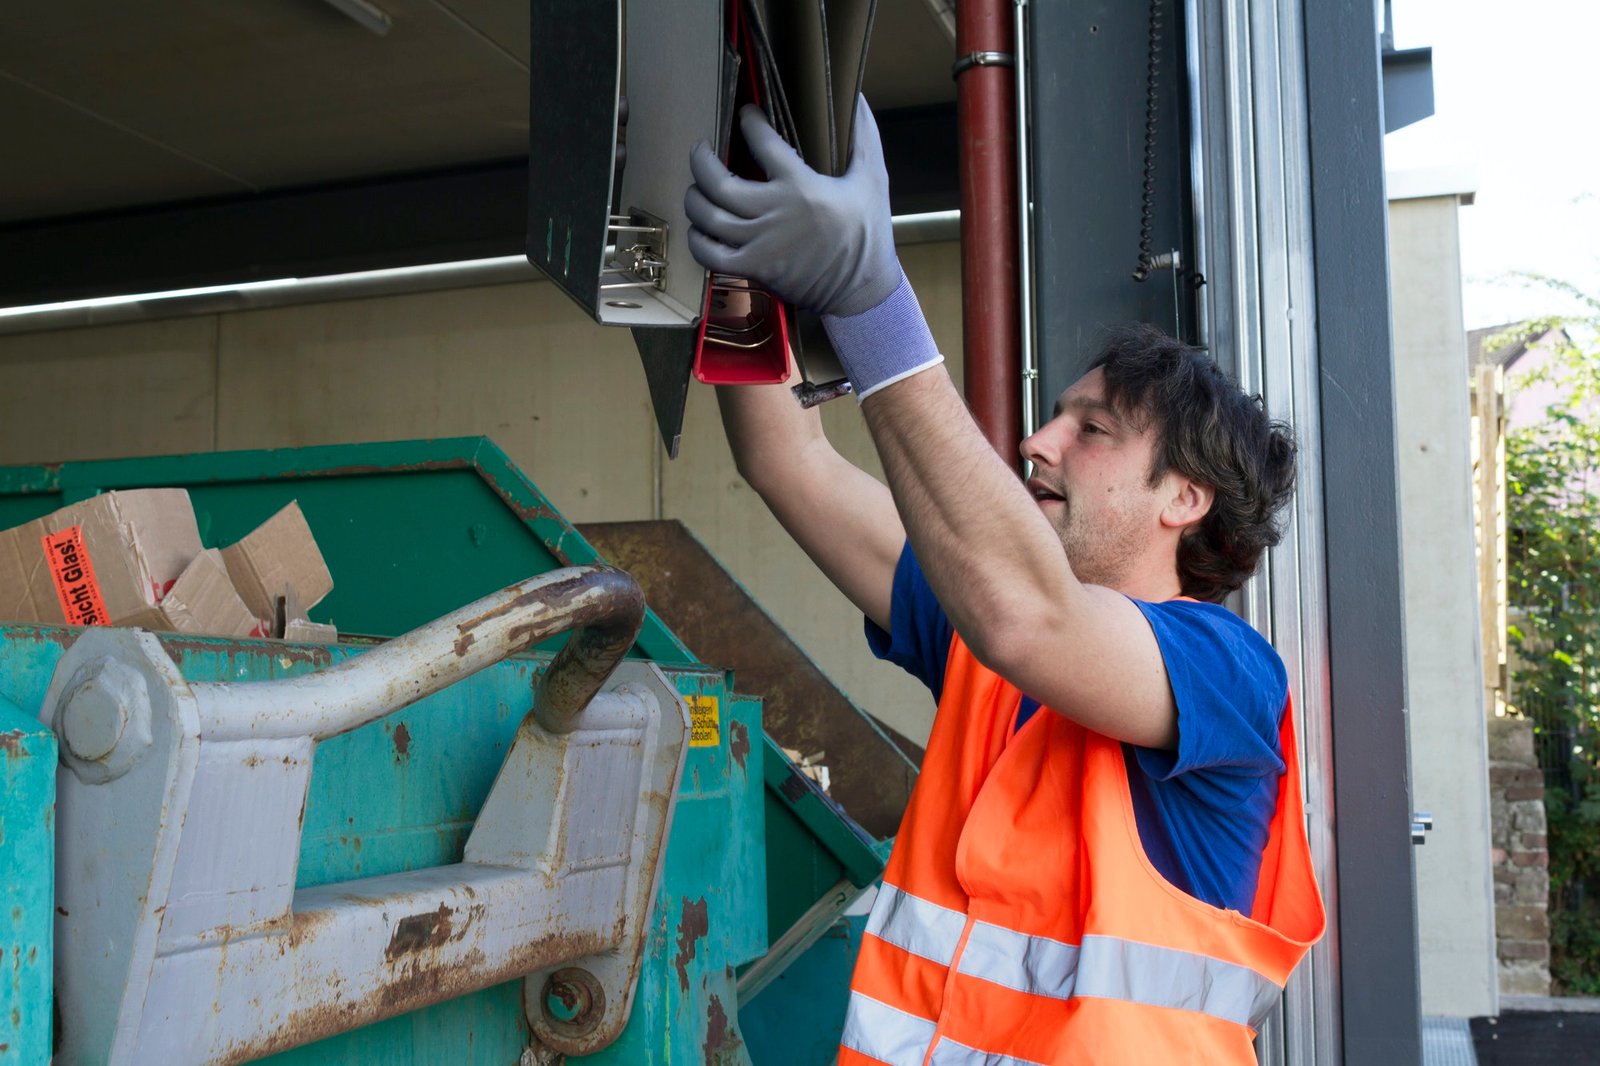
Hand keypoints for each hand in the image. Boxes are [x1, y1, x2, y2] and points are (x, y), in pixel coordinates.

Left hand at [685, 97, 900, 318]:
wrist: (862, 290)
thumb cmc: (867, 234)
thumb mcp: (874, 180)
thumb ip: (864, 137)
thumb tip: (857, 97)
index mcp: (801, 186)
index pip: (763, 142)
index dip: (749, 122)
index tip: (746, 115)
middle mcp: (774, 212)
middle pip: (718, 182)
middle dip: (700, 161)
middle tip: (700, 150)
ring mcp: (760, 243)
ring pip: (708, 217)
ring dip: (694, 199)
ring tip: (696, 189)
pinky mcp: (753, 268)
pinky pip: (709, 255)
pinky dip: (697, 241)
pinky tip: (699, 230)